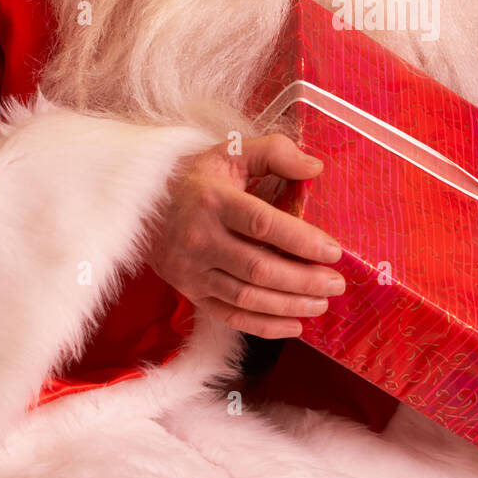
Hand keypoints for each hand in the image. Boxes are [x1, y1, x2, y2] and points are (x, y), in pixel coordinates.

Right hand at [148, 134, 344, 338]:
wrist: (140, 203)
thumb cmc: (197, 176)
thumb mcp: (231, 151)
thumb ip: (275, 152)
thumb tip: (315, 167)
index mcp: (213, 200)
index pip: (262, 224)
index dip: (301, 240)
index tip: (334, 251)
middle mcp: (200, 238)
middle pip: (258, 268)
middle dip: (304, 280)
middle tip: (337, 283)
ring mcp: (192, 270)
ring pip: (246, 297)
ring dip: (289, 305)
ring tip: (322, 304)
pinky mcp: (189, 291)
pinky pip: (229, 315)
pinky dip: (264, 326)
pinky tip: (294, 325)